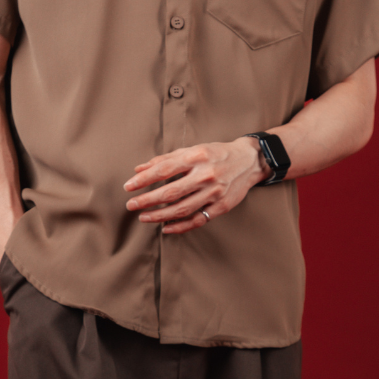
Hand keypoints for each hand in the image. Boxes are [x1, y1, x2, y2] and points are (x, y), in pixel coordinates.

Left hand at [124, 138, 264, 233]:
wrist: (250, 161)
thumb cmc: (216, 154)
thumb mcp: (192, 150)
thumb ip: (166, 159)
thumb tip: (139, 169)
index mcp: (196, 157)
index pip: (164, 170)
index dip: (144, 180)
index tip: (128, 187)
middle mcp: (205, 175)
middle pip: (170, 192)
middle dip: (147, 200)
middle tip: (131, 205)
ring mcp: (215, 192)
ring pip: (182, 209)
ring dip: (159, 215)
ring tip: (144, 217)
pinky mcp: (222, 206)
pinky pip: (198, 220)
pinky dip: (180, 226)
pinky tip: (166, 227)